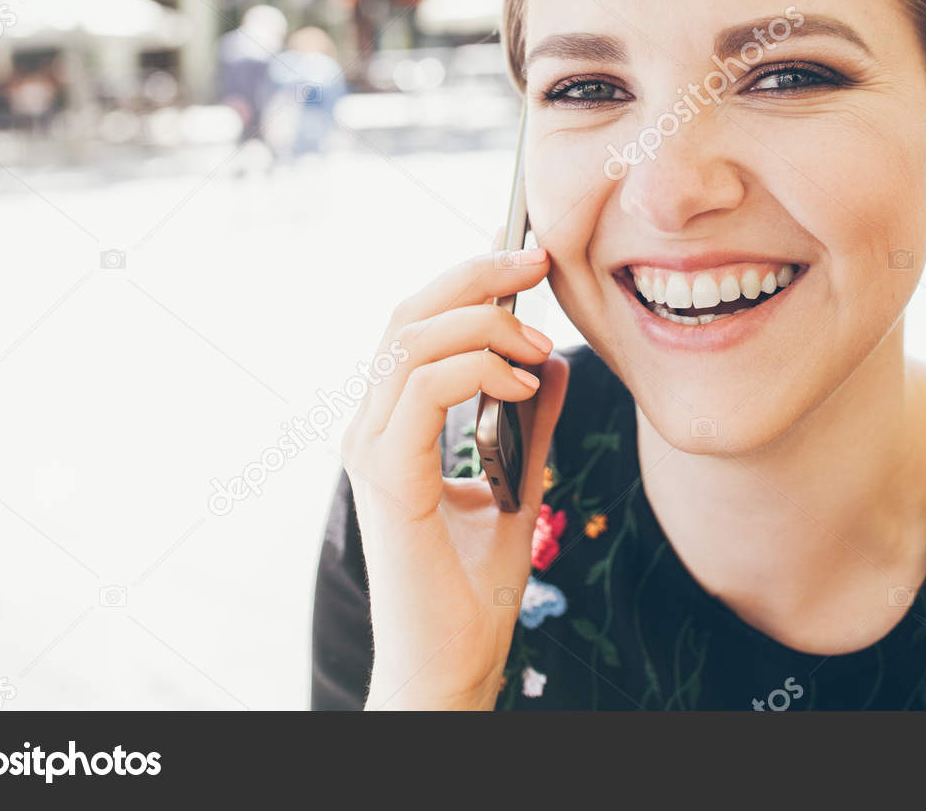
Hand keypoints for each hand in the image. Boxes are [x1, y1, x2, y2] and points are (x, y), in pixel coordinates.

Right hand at [340, 246, 568, 709]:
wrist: (451, 665)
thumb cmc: (472, 590)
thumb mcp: (517, 486)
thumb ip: (531, 426)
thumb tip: (554, 363)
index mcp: (394, 427)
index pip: (417, 325)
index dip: (469, 279)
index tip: (531, 260)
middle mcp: (371, 430)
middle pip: (407, 314)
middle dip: (475, 275)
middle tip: (538, 263)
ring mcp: (371, 452)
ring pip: (410, 341)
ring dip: (484, 324)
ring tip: (538, 346)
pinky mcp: (387, 479)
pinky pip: (421, 391)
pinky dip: (476, 370)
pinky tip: (522, 384)